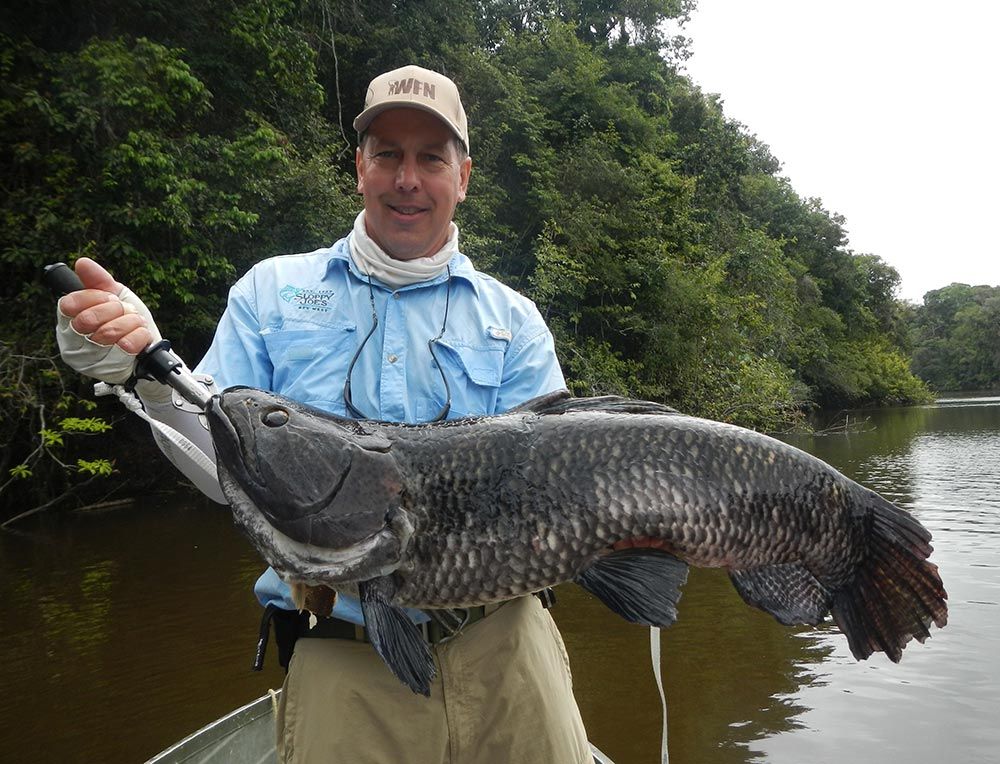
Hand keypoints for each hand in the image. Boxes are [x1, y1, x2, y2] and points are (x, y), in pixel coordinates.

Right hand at [55, 258, 162, 383]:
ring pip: (109, 333)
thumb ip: (98, 280)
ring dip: (130, 322)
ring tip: (134, 323)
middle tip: (124, 312)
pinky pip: (127, 345)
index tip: (109, 298)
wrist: (150, 348)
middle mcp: (72, 343)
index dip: (94, 297)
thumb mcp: (115, 297)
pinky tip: (140, 337)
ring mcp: (89, 360)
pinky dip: (140, 335)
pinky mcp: (109, 370)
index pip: (69, 304)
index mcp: (68, 322)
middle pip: (88, 319)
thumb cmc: (127, 322)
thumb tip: (82, 263)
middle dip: (115, 310)